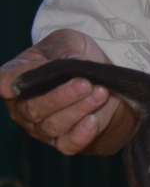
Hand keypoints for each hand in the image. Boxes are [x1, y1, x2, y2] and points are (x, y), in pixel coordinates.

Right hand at [0, 29, 135, 154]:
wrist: (102, 83)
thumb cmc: (75, 58)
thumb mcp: (69, 42)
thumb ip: (66, 49)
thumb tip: (73, 61)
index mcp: (16, 77)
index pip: (6, 81)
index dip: (11, 82)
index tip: (24, 80)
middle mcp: (22, 106)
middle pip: (33, 108)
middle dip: (61, 96)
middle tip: (84, 84)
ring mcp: (41, 128)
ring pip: (54, 125)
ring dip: (78, 110)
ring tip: (100, 94)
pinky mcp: (63, 142)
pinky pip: (68, 144)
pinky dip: (81, 135)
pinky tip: (93, 121)